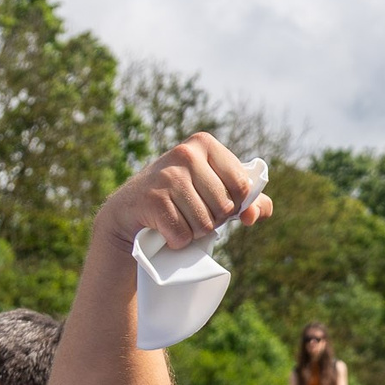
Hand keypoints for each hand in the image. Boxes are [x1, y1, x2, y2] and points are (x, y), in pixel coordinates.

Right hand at [96, 133, 272, 252]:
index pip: (243, 186)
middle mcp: (186, 154)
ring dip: (194, 232)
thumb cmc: (181, 198)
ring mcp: (167, 176)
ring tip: (179, 218)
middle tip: (192, 211)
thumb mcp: (215, 190)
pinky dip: (178, 240)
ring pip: (205, 224)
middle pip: (225, 207)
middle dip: (213, 220)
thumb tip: (254, 215)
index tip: (216, 201)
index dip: (235, 204)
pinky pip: (183, 234)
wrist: (131, 210)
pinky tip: (166, 229)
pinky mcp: (153, 200)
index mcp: (205, 143)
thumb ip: (248, 201)